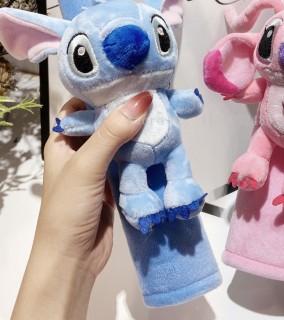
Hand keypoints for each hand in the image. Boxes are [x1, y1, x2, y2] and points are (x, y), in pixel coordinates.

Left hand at [12, 92, 151, 319]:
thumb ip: (113, 133)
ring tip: (163, 115)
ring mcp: (99, 167)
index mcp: (64, 141)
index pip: (82, 106)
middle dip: (127, 111)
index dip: (103, 92)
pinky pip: (130, 161)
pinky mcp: (115, 183)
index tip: (131, 79)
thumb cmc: (69, 209)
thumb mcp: (87, 165)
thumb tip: (143, 99)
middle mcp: (81, 150)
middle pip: (105, 122)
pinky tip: (161, 143)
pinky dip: (143, 153)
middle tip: (155, 96)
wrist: (74, 259)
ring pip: (121, 142)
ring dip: (138, 133)